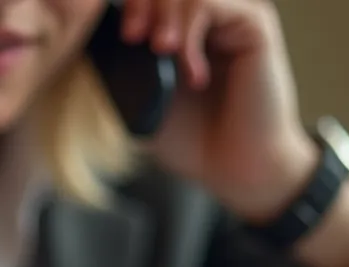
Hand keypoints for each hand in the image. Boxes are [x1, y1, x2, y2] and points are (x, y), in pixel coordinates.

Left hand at [118, 0, 319, 221]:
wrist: (234, 168)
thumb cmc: (193, 138)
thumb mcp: (143, 100)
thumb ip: (124, 66)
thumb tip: (94, 36)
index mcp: (182, 27)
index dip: (131, 5)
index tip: (123, 36)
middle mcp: (210, 14)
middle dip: (142, 3)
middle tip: (133, 37)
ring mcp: (232, 16)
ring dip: (164, 17)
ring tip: (163, 53)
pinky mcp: (254, 25)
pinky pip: (209, 4)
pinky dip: (190, 36)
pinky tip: (193, 73)